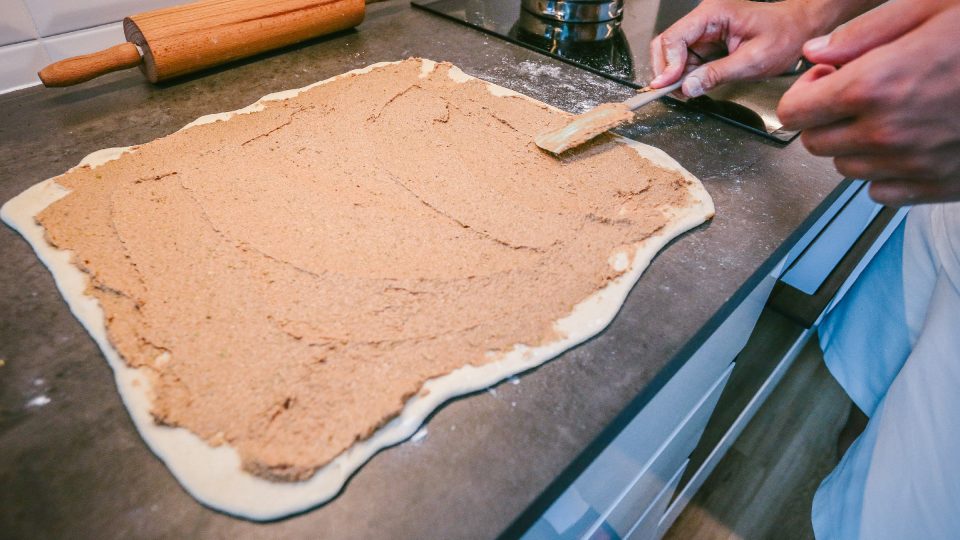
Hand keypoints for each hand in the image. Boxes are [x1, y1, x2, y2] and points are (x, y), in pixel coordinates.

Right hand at [649, 0, 828, 96]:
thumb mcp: (752, 60)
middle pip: (667, 44)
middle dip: (666, 70)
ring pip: (674, 54)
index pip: (674, 37)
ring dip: (676, 75)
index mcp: (713, 14)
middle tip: (674, 92)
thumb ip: (716, 74)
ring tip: (687, 91)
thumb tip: (688, 87)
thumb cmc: (784, 36)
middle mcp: (704, 19)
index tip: (667, 86)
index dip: (667, 64)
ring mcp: (705, 31)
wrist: (801, 29)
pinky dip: (686, 75)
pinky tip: (695, 85)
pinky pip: (687, 60)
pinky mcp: (708, 43)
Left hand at [778, 1, 959, 205]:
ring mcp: (913, 164)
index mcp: (875, 85)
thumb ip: (864, 33)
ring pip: (845, 169)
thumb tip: (817, 52)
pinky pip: (881, 192)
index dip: (805, 92)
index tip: (826, 78)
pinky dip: (885, 172)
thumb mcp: (931, 6)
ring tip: (891, 113)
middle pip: (816, 143)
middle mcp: (887, 132)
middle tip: (857, 93)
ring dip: (856, 144)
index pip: (795, 111)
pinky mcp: (937, 186)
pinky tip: (909, 142)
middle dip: (826, 117)